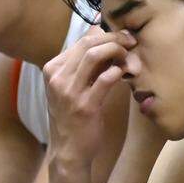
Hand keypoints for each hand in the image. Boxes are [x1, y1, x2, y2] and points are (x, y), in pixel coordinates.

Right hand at [43, 30, 132, 163]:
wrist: (69, 151)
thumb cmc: (73, 117)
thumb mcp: (71, 86)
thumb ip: (83, 62)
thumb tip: (99, 31)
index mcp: (52, 69)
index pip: (81, 40)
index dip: (106, 35)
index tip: (123, 38)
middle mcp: (57, 78)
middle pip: (88, 44)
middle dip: (114, 38)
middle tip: (131, 42)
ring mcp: (69, 92)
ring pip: (94, 55)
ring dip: (117, 51)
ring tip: (129, 56)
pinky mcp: (85, 106)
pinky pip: (105, 79)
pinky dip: (118, 71)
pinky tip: (125, 74)